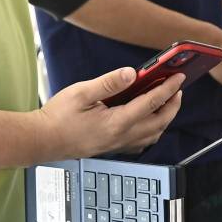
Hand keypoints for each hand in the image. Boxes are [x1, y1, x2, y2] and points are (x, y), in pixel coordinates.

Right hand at [38, 67, 183, 158]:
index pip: (152, 103)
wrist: (42, 140)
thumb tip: (132, 73)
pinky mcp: (112, 147)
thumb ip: (109, 83)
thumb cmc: (57, 117)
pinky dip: (152, 131)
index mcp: (117, 122)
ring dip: (165, 119)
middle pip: (160, 122)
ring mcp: (118, 144)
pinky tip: (148, 120)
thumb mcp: (81, 92)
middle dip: (173, 105)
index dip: (168, 88)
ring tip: (167, 102)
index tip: (178, 78)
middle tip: (178, 89)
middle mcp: (122, 137)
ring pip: (153, 135)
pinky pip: (141, 142)